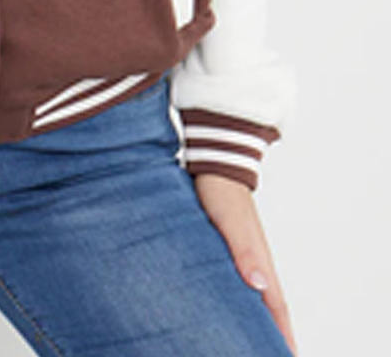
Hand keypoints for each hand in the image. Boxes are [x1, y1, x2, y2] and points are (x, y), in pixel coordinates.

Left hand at [193, 173, 297, 355]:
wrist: (213, 166)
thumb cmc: (221, 193)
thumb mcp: (230, 222)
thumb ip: (245, 251)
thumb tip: (260, 285)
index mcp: (260, 260)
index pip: (277, 306)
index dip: (283, 333)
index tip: (290, 356)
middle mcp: (255, 260)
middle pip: (270, 305)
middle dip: (274, 333)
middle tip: (268, 355)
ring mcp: (243, 254)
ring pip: (254, 294)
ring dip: (258, 318)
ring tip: (252, 340)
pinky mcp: (228, 246)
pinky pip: (239, 280)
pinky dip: (241, 298)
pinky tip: (228, 305)